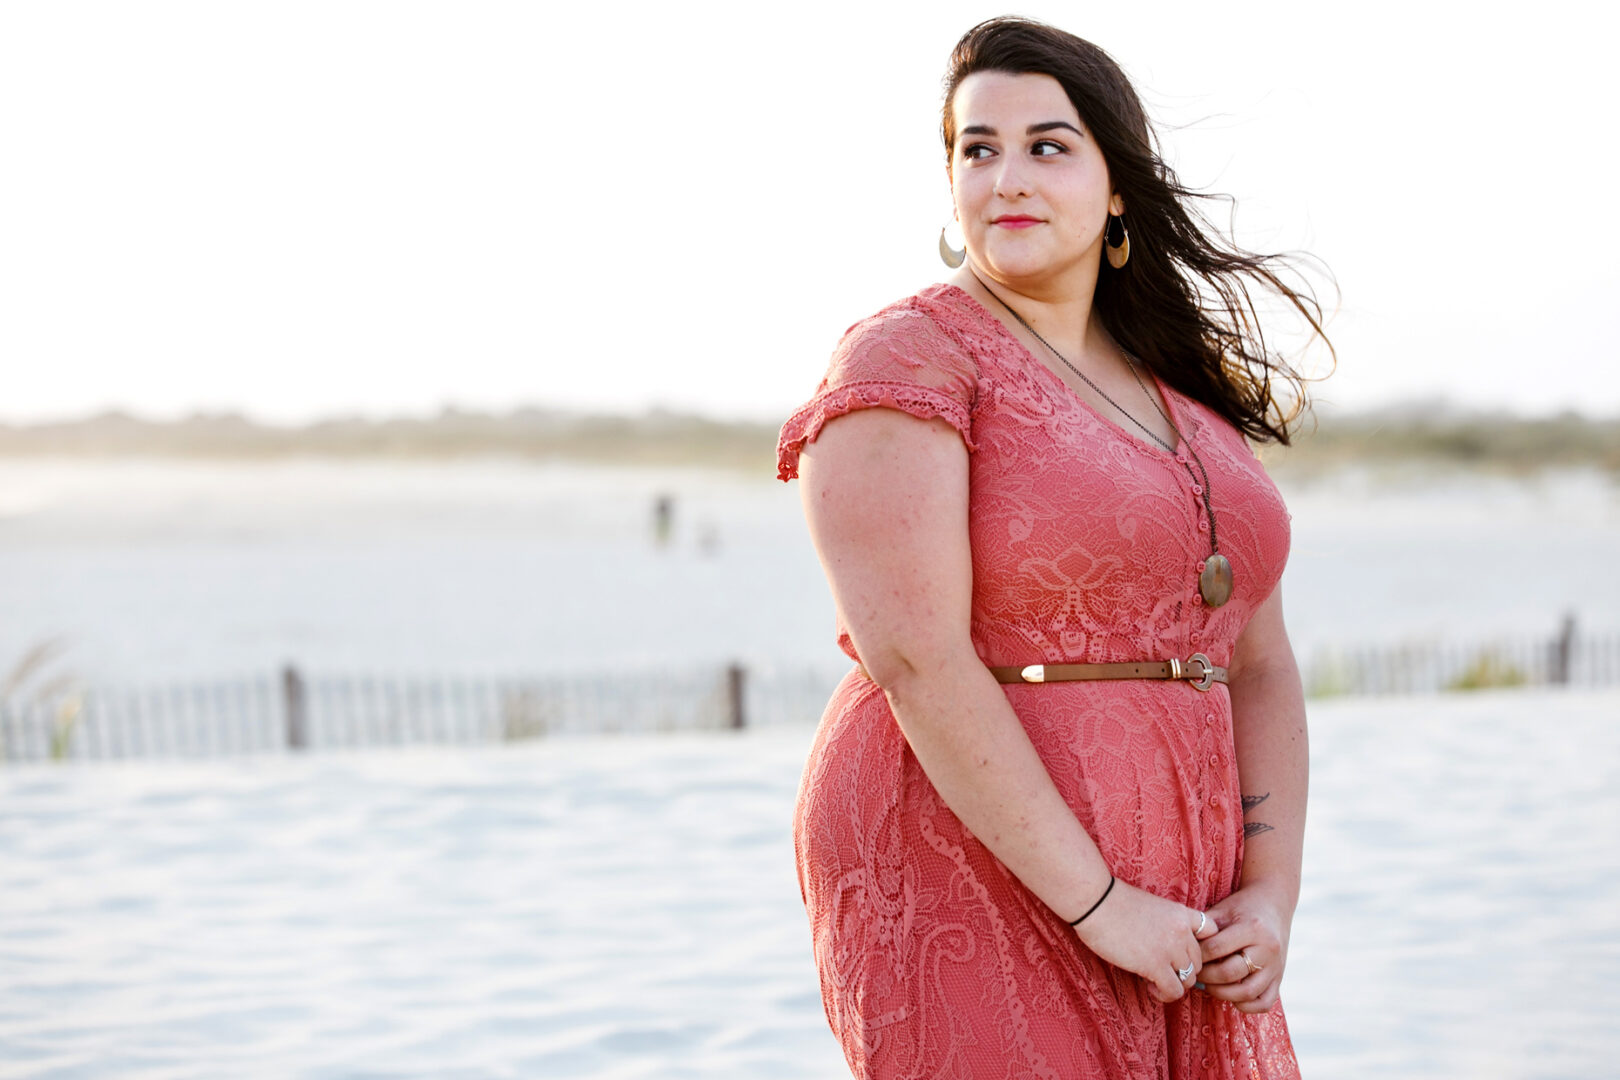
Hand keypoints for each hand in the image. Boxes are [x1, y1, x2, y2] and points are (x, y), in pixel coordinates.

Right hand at [1072, 879, 1218, 1002]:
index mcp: (1180, 913)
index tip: (1181, 951)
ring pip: (1190, 979)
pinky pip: (1174, 991)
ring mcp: (1170, 949)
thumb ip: (1165, 923)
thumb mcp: (1150, 905)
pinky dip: (1164, 995)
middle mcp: (1182, 931)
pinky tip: (1150, 987)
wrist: (1096, 901)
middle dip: (1183, 969)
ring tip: (1155, 980)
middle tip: (1163, 970)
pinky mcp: (1155, 965)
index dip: (1200, 944)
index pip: (1212, 931)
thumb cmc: (1113, 901)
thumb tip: (1164, 946)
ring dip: (1174, 984)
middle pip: (1199, 961)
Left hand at [1196, 882, 1292, 1012]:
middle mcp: (1268, 950)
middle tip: (1193, 974)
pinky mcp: (1279, 979)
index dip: (1197, 955)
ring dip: (1221, 993)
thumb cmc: (1243, 907)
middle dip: (1206, 976)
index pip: (1217, 948)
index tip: (1187, 956)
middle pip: (1230, 973)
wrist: (1275, 905)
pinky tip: (1230, 996)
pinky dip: (1245, 1005)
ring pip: (1247, 992)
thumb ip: (1206, 928)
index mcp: (1253, 928)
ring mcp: (1276, 967)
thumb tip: (1182, 948)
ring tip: (1207, 985)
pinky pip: (1264, 1003)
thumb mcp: (1223, 910)